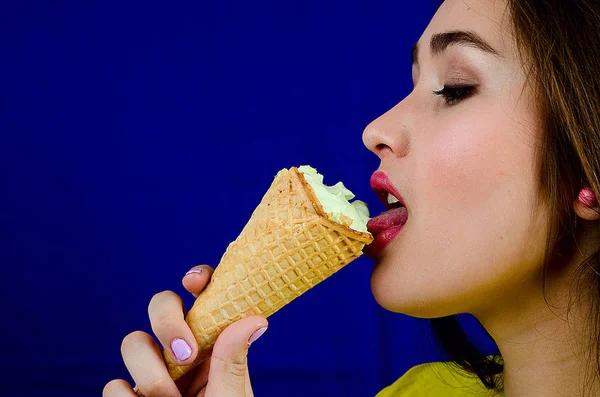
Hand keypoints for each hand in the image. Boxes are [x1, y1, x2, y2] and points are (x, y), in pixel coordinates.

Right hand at [103, 265, 268, 396]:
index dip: (198, 280)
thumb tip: (257, 318)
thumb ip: (234, 360)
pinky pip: (113, 387)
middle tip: (186, 355)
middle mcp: (182, 352)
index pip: (204, 297)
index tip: (194, 282)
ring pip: (132, 343)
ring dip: (150, 375)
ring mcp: (154, 375)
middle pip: (160, 306)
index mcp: (214, 343)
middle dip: (166, 322)